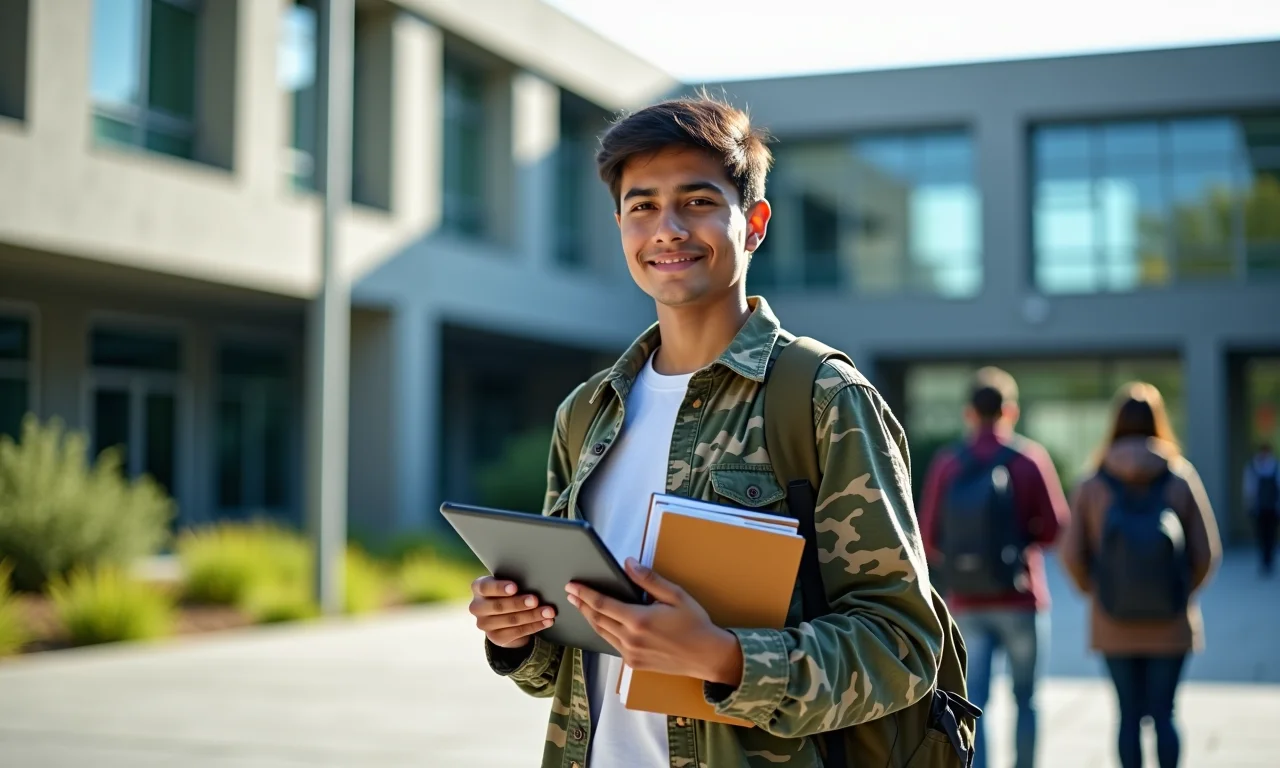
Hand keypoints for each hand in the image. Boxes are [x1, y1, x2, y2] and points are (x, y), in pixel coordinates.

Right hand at [469, 576, 556, 648]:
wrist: (504, 615)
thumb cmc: (509, 591)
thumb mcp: (507, 583)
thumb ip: (515, 581)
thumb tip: (536, 579)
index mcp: (478, 588)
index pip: (485, 587)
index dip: (499, 588)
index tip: (515, 587)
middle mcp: (477, 607)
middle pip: (499, 606)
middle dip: (519, 603)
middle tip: (536, 600)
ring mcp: (484, 624)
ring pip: (511, 620)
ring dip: (532, 616)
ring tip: (549, 612)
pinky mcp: (496, 638)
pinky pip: (517, 632)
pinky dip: (535, 626)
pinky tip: (546, 621)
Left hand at [566, 558, 742, 685]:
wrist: (707, 656)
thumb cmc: (694, 623)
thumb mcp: (675, 595)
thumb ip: (649, 579)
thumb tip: (628, 564)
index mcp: (639, 620)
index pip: (602, 604)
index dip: (584, 594)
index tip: (572, 585)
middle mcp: (631, 640)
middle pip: (597, 620)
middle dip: (581, 605)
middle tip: (570, 593)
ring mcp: (631, 654)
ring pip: (601, 633)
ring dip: (589, 618)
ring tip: (581, 605)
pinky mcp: (634, 663)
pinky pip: (612, 645)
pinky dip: (604, 631)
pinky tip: (602, 623)